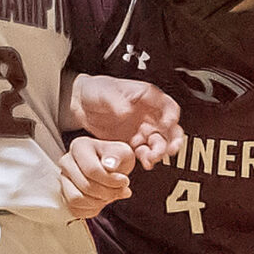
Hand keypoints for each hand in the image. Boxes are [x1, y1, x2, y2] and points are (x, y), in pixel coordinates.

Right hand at [60, 135, 136, 218]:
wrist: (110, 168)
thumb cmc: (116, 159)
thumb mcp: (123, 152)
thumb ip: (117, 156)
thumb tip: (109, 165)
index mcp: (79, 146)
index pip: (92, 170)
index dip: (111, 181)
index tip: (125, 181)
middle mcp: (66, 162)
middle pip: (85, 186)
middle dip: (108, 193)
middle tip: (122, 190)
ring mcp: (63, 180)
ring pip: (76, 199)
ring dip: (99, 202)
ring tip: (111, 195)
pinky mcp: (64, 196)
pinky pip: (75, 210)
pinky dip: (92, 209)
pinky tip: (102, 200)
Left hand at [68, 74, 185, 167]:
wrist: (80, 104)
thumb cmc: (96, 90)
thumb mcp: (106, 91)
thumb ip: (117, 101)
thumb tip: (127, 111)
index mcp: (147, 97)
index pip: (168, 106)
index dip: (171, 116)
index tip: (168, 124)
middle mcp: (148, 114)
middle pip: (170, 128)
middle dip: (173, 139)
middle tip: (171, 149)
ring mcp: (141, 129)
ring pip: (159, 142)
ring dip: (160, 151)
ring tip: (152, 159)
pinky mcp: (132, 142)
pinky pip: (145, 152)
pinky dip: (147, 158)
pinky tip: (146, 163)